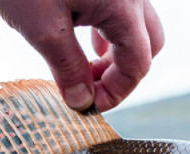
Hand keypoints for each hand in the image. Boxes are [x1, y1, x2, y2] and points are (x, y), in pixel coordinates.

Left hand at [0, 0, 164, 111]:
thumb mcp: (42, 29)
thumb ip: (67, 69)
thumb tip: (81, 103)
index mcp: (123, 6)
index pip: (137, 64)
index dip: (116, 93)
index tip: (88, 107)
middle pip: (147, 45)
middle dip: (122, 73)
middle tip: (88, 88)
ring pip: (137, 26)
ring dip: (115, 52)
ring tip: (82, 66)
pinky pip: (121, 8)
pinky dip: (107, 30)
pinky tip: (80, 36)